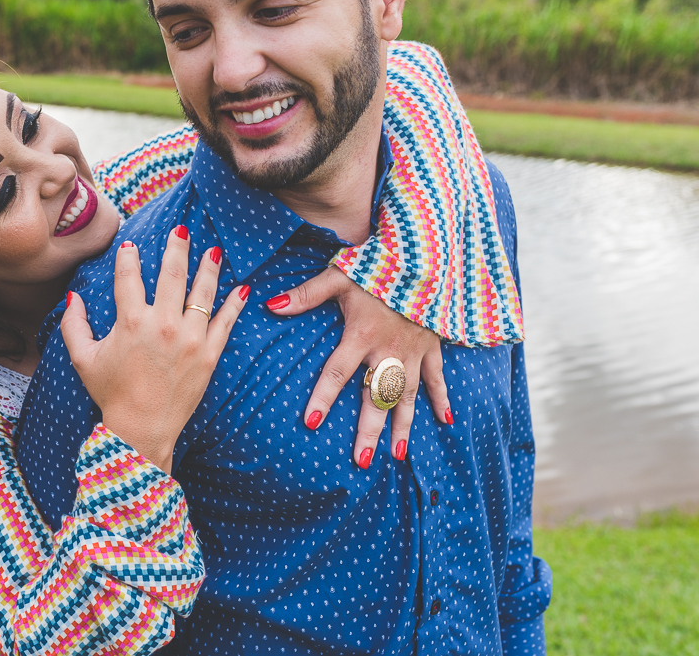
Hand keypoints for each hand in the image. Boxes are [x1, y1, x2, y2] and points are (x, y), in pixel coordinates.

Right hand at [61, 226, 248, 472]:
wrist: (142, 429)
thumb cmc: (111, 393)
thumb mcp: (83, 358)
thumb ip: (74, 325)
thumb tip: (73, 296)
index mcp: (131, 321)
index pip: (129, 276)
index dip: (128, 257)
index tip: (130, 245)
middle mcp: (162, 324)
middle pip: (172, 273)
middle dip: (177, 247)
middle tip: (181, 229)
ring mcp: (190, 338)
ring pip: (202, 292)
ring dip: (208, 267)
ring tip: (213, 250)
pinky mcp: (209, 355)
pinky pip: (226, 322)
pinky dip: (234, 304)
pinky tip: (241, 287)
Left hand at [266, 267, 450, 467]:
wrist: (424, 253)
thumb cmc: (376, 264)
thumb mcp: (338, 276)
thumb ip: (306, 294)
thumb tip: (270, 305)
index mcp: (360, 335)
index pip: (336, 373)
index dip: (323, 398)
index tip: (311, 423)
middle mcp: (387, 350)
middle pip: (375, 397)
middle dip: (368, 430)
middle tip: (361, 461)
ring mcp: (412, 351)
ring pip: (407, 396)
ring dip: (403, 426)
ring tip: (398, 455)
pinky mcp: (432, 345)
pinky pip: (438, 377)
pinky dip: (442, 398)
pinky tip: (445, 421)